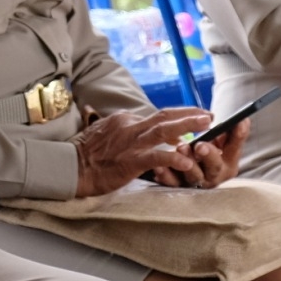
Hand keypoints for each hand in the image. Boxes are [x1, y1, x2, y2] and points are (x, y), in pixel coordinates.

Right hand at [74, 108, 207, 196]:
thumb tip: (156, 136)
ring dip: (187, 126)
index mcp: (125, 120)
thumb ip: (130, 132)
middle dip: (189, 114)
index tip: (195, 119)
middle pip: (164, 116)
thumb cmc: (89, 154)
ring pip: (164, 130)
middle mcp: (129, 126)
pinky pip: (156, 157)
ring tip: (207, 125)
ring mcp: (130, 143)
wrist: (72, 166)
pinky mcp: (130, 160)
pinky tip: (186, 162)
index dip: (179, 117)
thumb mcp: (108, 133)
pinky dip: (172, 158)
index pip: (157, 116)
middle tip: (209, 115)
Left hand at [164, 117, 247, 188]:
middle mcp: (212, 175)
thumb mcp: (219, 145)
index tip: (237, 123)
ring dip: (187, 163)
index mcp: (227, 164)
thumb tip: (242, 120)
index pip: (234, 150)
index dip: (237, 137)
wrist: (185, 173)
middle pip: (215, 167)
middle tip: (201, 144)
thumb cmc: (206, 154)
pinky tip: (159, 168)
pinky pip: (172, 184)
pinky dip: (166, 176)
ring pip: (193, 176)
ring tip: (181, 148)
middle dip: (209, 155)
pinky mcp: (177, 186)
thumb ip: (230, 134)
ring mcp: (195, 182)